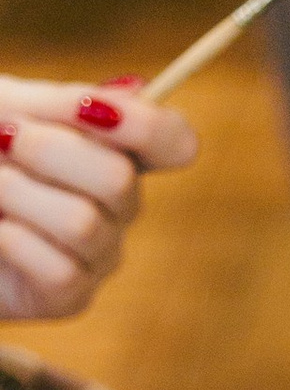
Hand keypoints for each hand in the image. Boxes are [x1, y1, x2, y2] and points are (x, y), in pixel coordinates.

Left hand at [0, 80, 195, 320]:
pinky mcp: (69, 297)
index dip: (144, 125)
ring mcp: (98, 254)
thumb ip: (67, 104)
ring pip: (84, 224)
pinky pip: (61, 269)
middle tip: (0, 138)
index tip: (84, 108)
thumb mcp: (11, 107)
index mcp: (113, 149)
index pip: (172, 141)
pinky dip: (11, 240)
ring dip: (15, 193)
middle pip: (120, 180)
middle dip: (47, 151)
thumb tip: (138, 92)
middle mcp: (118, 205)